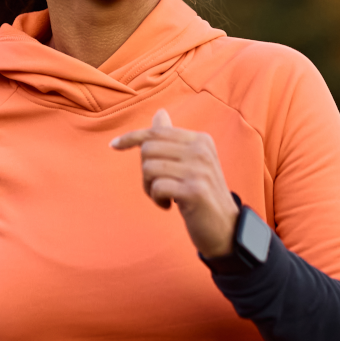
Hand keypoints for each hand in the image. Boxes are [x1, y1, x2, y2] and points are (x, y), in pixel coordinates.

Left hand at [110, 108, 238, 258]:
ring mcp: (199, 170)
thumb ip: (173, 139)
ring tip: (164, 196)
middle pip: (148, 149)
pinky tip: (168, 205)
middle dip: (145, 171)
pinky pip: (157, 187)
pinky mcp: (195, 191)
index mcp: (201, 140)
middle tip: (157, 187)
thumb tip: (160, 113)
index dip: (131, 138)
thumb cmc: (201, 194)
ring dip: (149, 187)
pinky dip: (157, 198)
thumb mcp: (190, 162)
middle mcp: (202, 151)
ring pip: (149, 168)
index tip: (114, 145)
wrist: (226, 228)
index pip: (157, 132)